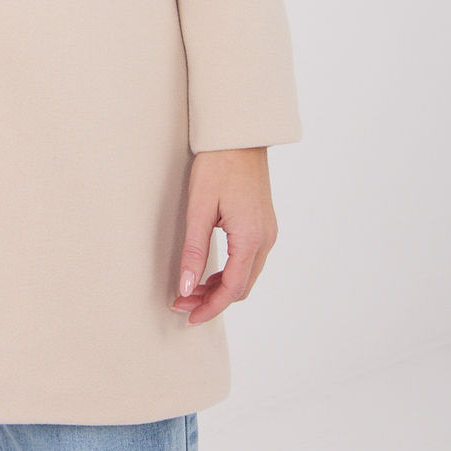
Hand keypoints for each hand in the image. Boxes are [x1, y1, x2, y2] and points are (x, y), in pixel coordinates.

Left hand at [171, 147, 277, 324]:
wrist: (239, 135)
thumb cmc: (217, 165)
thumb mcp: (199, 207)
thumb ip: (195, 250)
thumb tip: (187, 287)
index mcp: (251, 238)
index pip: (232, 289)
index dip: (209, 308)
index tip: (187, 316)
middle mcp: (265, 239)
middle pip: (241, 287)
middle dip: (213, 301)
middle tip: (182, 302)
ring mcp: (267, 232)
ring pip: (246, 275)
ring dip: (221, 288)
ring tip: (191, 289)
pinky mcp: (263, 224)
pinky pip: (249, 260)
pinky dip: (230, 272)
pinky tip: (210, 271)